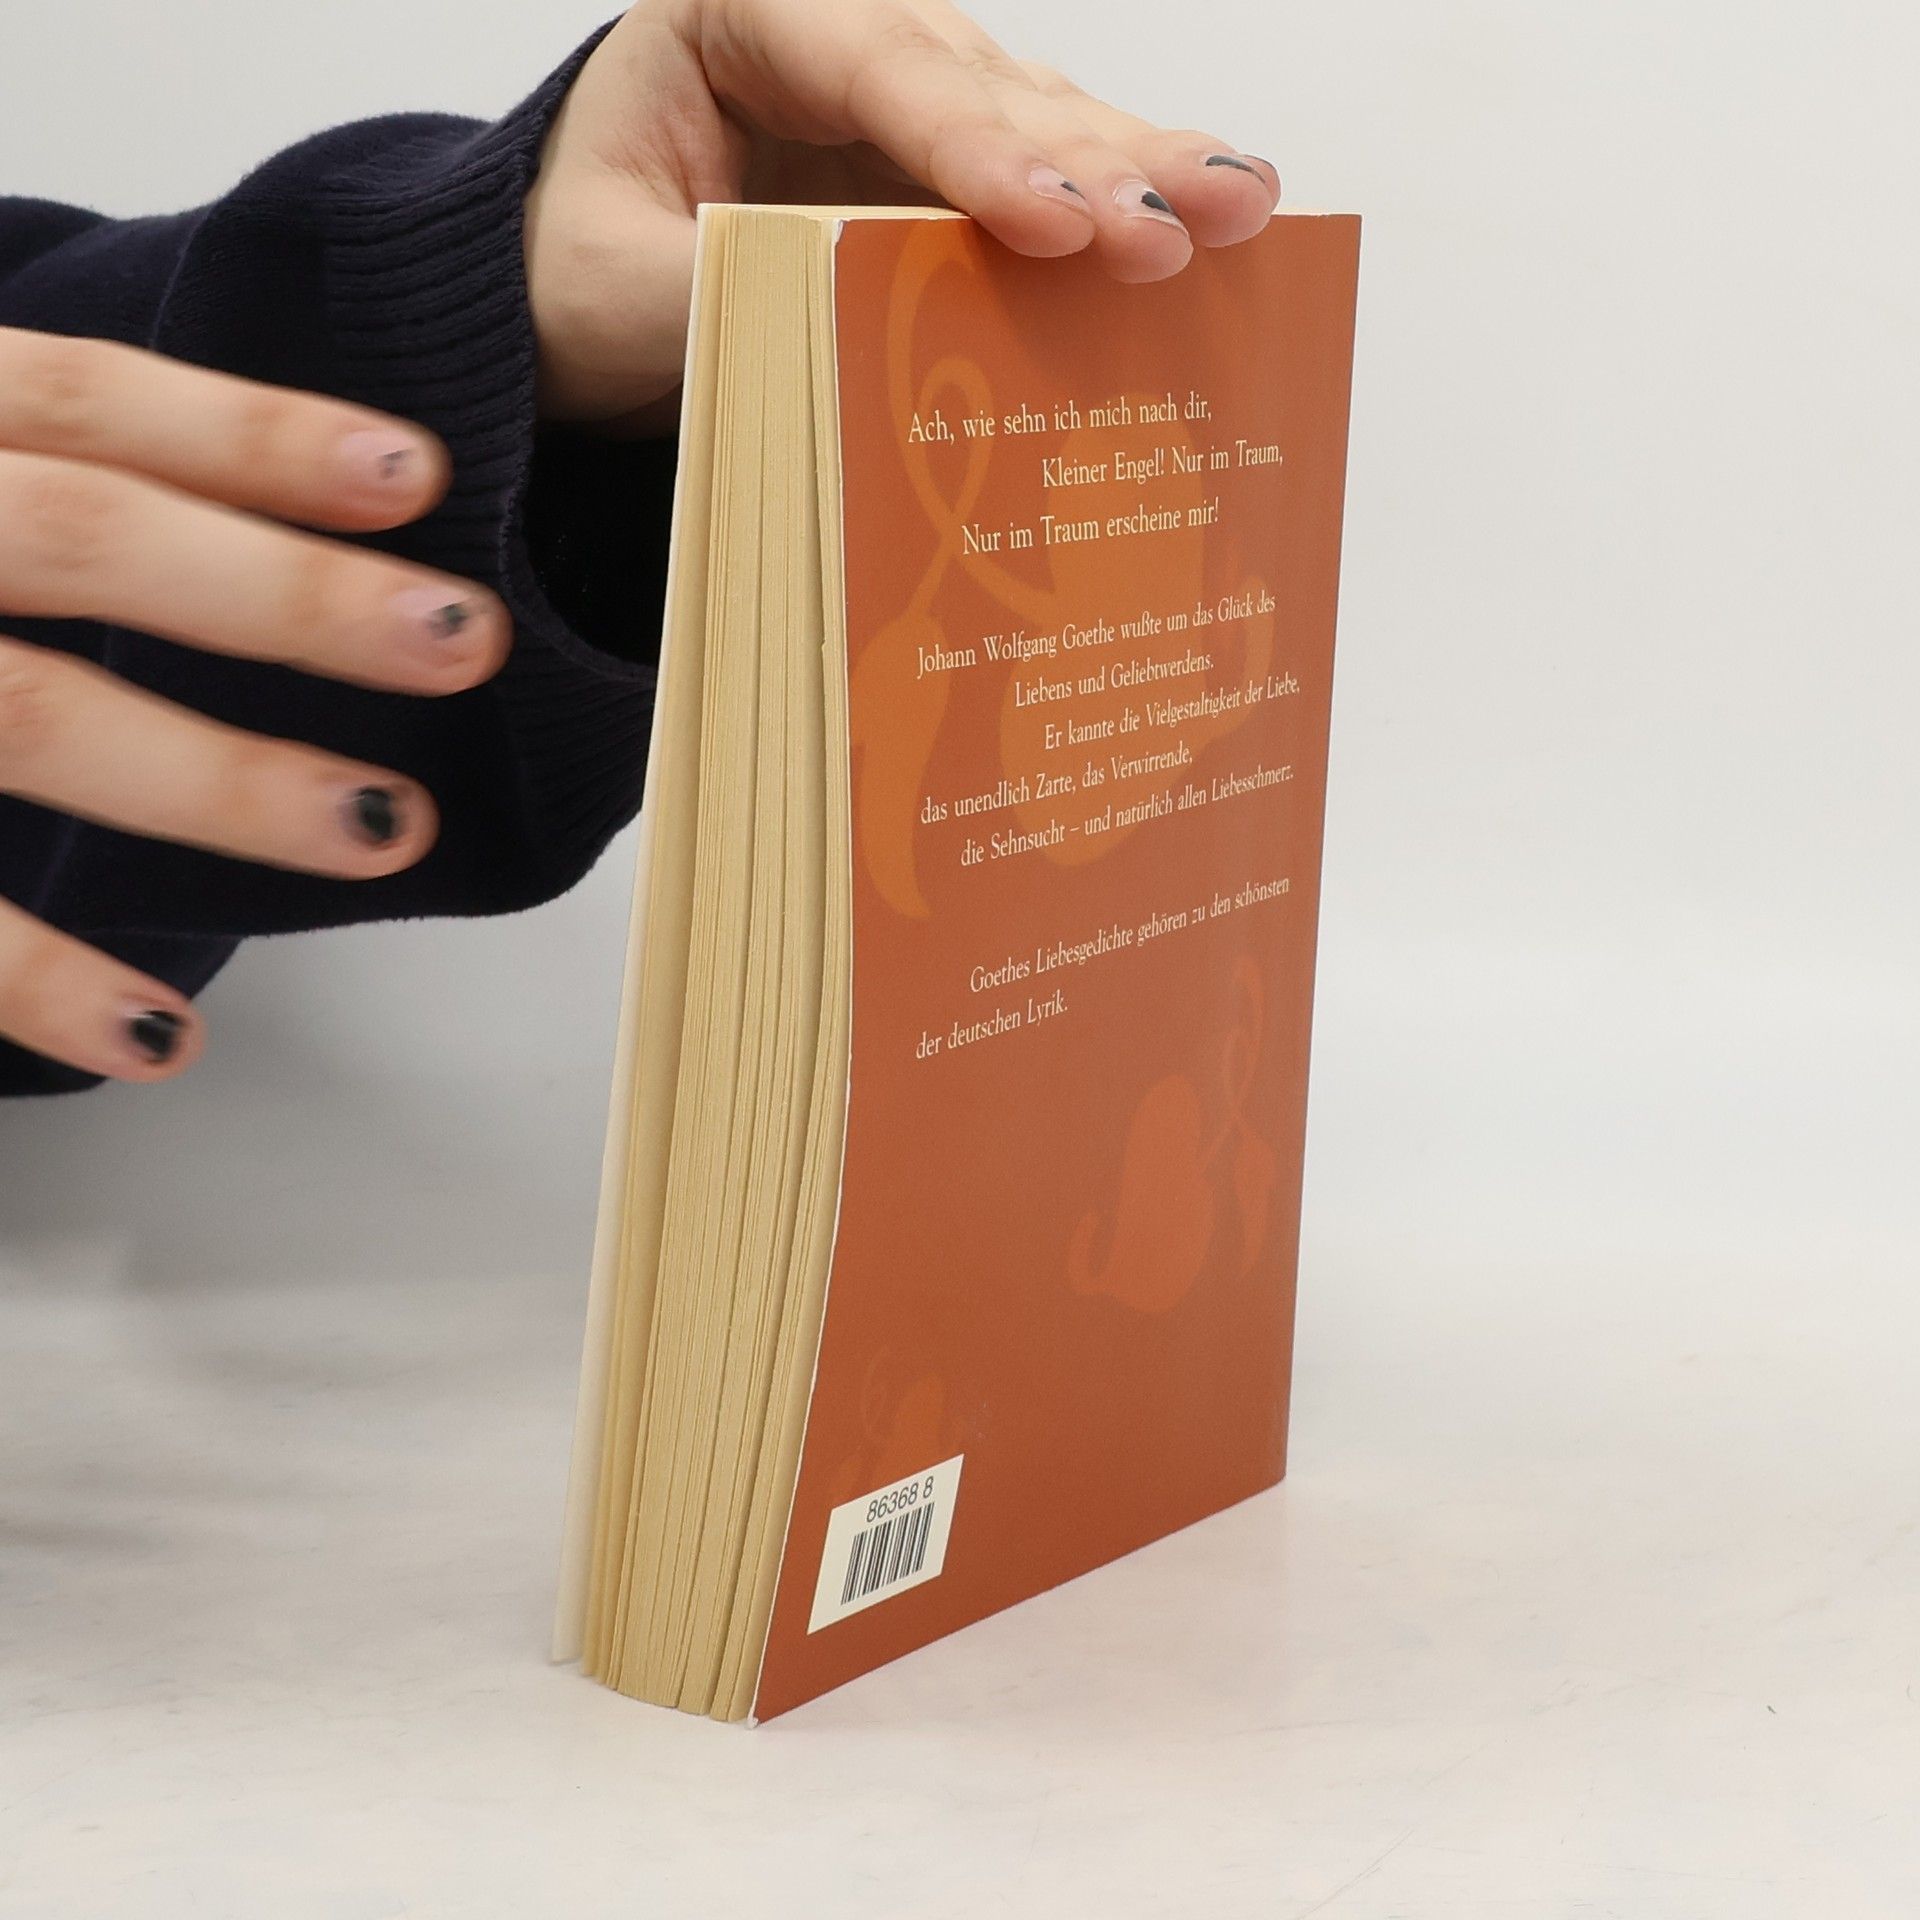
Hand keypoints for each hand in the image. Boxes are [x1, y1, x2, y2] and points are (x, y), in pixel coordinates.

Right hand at [0, 328, 510, 1082]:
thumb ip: (5, 473)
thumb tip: (211, 514)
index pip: (74, 399)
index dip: (249, 432)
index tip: (416, 474)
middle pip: (75, 535)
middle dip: (283, 596)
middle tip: (467, 639)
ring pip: (20, 713)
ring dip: (216, 779)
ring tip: (384, 828)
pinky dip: (34, 974)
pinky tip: (163, 1035)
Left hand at [526, 0, 1278, 428]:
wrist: (570, 294)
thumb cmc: (572, 272)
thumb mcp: (609, 292)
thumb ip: (719, 300)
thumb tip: (846, 337)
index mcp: (739, 17)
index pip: (874, 71)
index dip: (973, 150)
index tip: (1050, 225)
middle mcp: (841, 35)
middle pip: (982, 87)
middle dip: (1091, 159)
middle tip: (1184, 220)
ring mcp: (903, 100)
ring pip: (1035, 121)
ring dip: (1139, 169)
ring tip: (1240, 205)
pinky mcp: (941, 172)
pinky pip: (1041, 180)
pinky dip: (1118, 207)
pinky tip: (1214, 213)